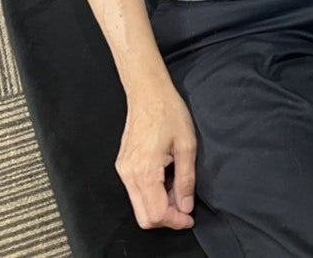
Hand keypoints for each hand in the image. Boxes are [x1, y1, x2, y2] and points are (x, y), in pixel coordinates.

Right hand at [117, 79, 197, 230]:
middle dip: (166, 219)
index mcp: (145, 171)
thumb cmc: (169, 113)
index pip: (157, 214)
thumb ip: (186, 180)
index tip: (190, 217)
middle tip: (185, 207)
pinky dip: (151, 195)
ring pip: (138, 207)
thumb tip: (185, 206)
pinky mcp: (122, 165)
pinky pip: (135, 192)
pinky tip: (166, 180)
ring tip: (177, 189)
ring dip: (159, 207)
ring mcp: (123, 171)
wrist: (147, 92)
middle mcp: (129, 175)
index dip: (176, 221)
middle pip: (144, 218)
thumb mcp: (187, 145)